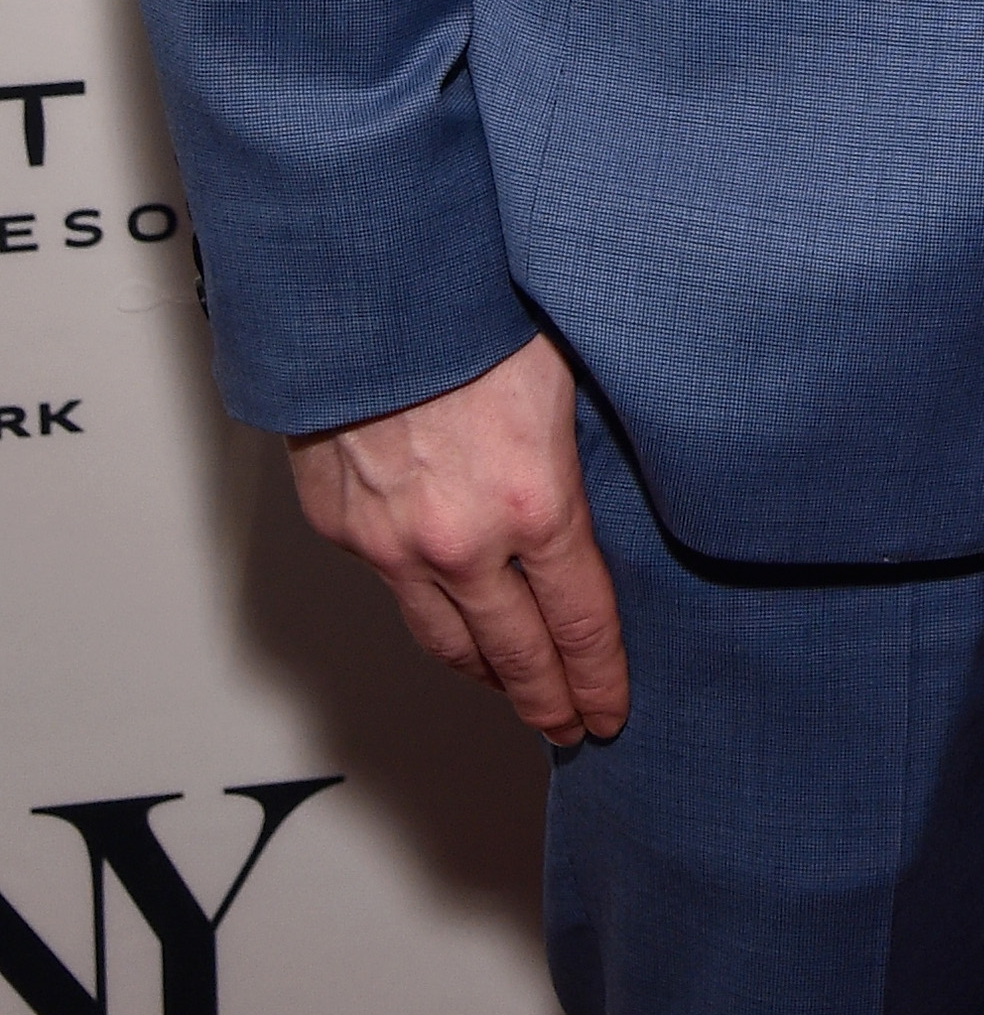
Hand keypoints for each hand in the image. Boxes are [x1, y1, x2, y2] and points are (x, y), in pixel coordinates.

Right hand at [286, 328, 627, 745]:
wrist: (363, 286)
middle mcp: (461, 541)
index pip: (580, 622)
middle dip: (547, 699)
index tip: (611, 711)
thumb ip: (578, 450)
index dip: (599, 676)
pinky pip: (390, 583)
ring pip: (443, 636)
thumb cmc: (472, 306)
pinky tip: (444, 607)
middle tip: (568, 728)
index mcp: (534, 503)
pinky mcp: (342, 526)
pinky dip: (422, 603)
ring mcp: (392, 543)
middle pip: (513, 653)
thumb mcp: (565, 374)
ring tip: (510, 687)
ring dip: (482, 671)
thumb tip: (602, 488)